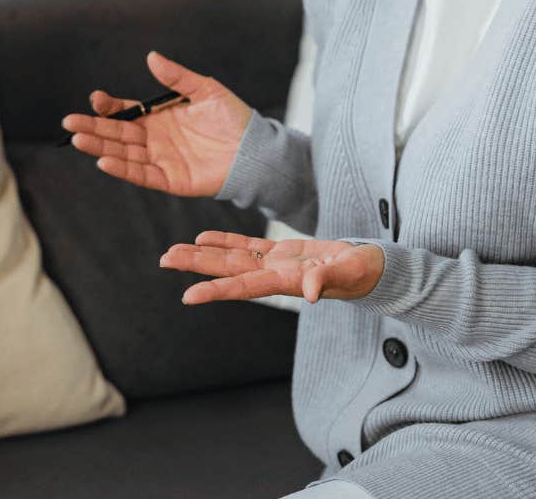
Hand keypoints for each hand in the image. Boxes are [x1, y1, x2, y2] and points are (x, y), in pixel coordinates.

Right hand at [61, 51, 253, 196]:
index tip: (96, 99)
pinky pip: (142, 174)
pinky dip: (122, 169)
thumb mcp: (205, 90)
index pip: (126, 113)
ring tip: (78, 139)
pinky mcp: (171, 180)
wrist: (256, 150)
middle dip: (92, 128)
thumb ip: (177, 77)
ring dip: (100, 147)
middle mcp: (156, 139)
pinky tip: (104, 161)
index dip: (109, 107)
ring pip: (123, 153)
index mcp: (161, 118)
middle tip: (69, 122)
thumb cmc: (234, 119)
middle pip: (117, 134)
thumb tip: (151, 57)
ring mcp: (161, 160)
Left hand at [159, 231, 383, 303]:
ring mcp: (275, 264)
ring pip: (230, 259)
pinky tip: (202, 237)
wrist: (372, 268)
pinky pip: (246, 246)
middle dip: (195, 267)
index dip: (215, 291)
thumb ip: (328, 280)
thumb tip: (311, 293)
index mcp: (285, 282)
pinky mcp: (281, 252)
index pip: (243, 288)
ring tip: (172, 251)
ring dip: (201, 254)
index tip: (187, 296)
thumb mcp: (348, 274)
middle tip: (163, 260)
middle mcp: (273, 275)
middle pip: (226, 271)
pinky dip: (224, 241)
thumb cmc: (363, 273)